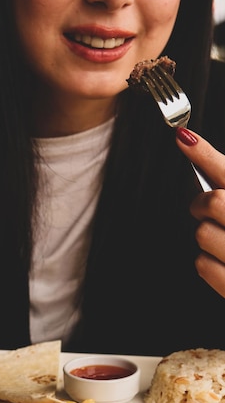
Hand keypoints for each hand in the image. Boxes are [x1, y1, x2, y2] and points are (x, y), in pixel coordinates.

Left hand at [176, 128, 224, 296]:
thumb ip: (221, 177)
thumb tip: (186, 140)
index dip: (205, 154)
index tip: (182, 138)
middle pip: (214, 202)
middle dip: (203, 205)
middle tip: (207, 210)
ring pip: (202, 234)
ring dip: (206, 236)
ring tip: (224, 242)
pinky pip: (202, 265)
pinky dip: (207, 263)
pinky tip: (223, 263)